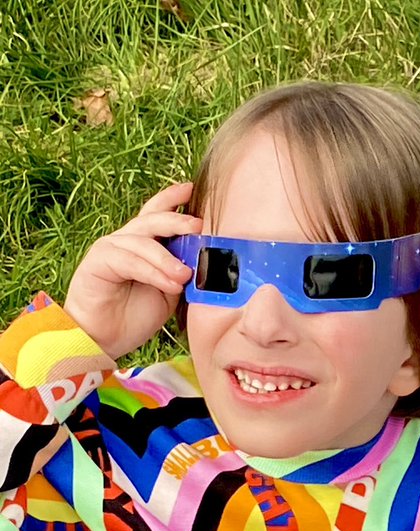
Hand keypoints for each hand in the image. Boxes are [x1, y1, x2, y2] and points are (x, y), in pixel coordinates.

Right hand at [64, 182, 200, 359]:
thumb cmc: (136, 315)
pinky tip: (169, 283)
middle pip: (152, 220)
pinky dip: (152, 271)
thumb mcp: (170, 291)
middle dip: (176, 220)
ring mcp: (110, 249)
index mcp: (144, 245)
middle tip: (198, 226)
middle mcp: (126, 241)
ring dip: (167, 258)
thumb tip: (207, 261)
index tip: (191, 188)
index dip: (172, 199)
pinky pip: (129, 260)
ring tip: (185, 275)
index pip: (157, 214)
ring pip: (142, 241)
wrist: (105, 339)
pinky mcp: (98, 262)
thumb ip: (182, 272)